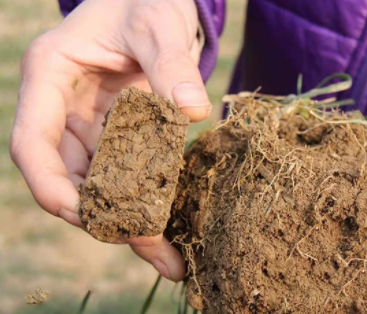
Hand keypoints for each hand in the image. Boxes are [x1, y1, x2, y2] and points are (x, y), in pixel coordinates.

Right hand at [10, 0, 210, 280]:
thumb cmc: (146, 0)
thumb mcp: (157, 24)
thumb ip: (171, 64)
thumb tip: (193, 110)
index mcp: (52, 77)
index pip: (33, 144)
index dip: (52, 187)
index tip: (88, 217)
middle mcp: (65, 108)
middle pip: (70, 176)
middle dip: (102, 215)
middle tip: (149, 245)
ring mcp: (93, 124)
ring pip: (100, 183)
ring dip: (130, 220)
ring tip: (170, 257)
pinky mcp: (121, 132)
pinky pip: (128, 173)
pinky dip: (147, 201)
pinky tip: (171, 229)